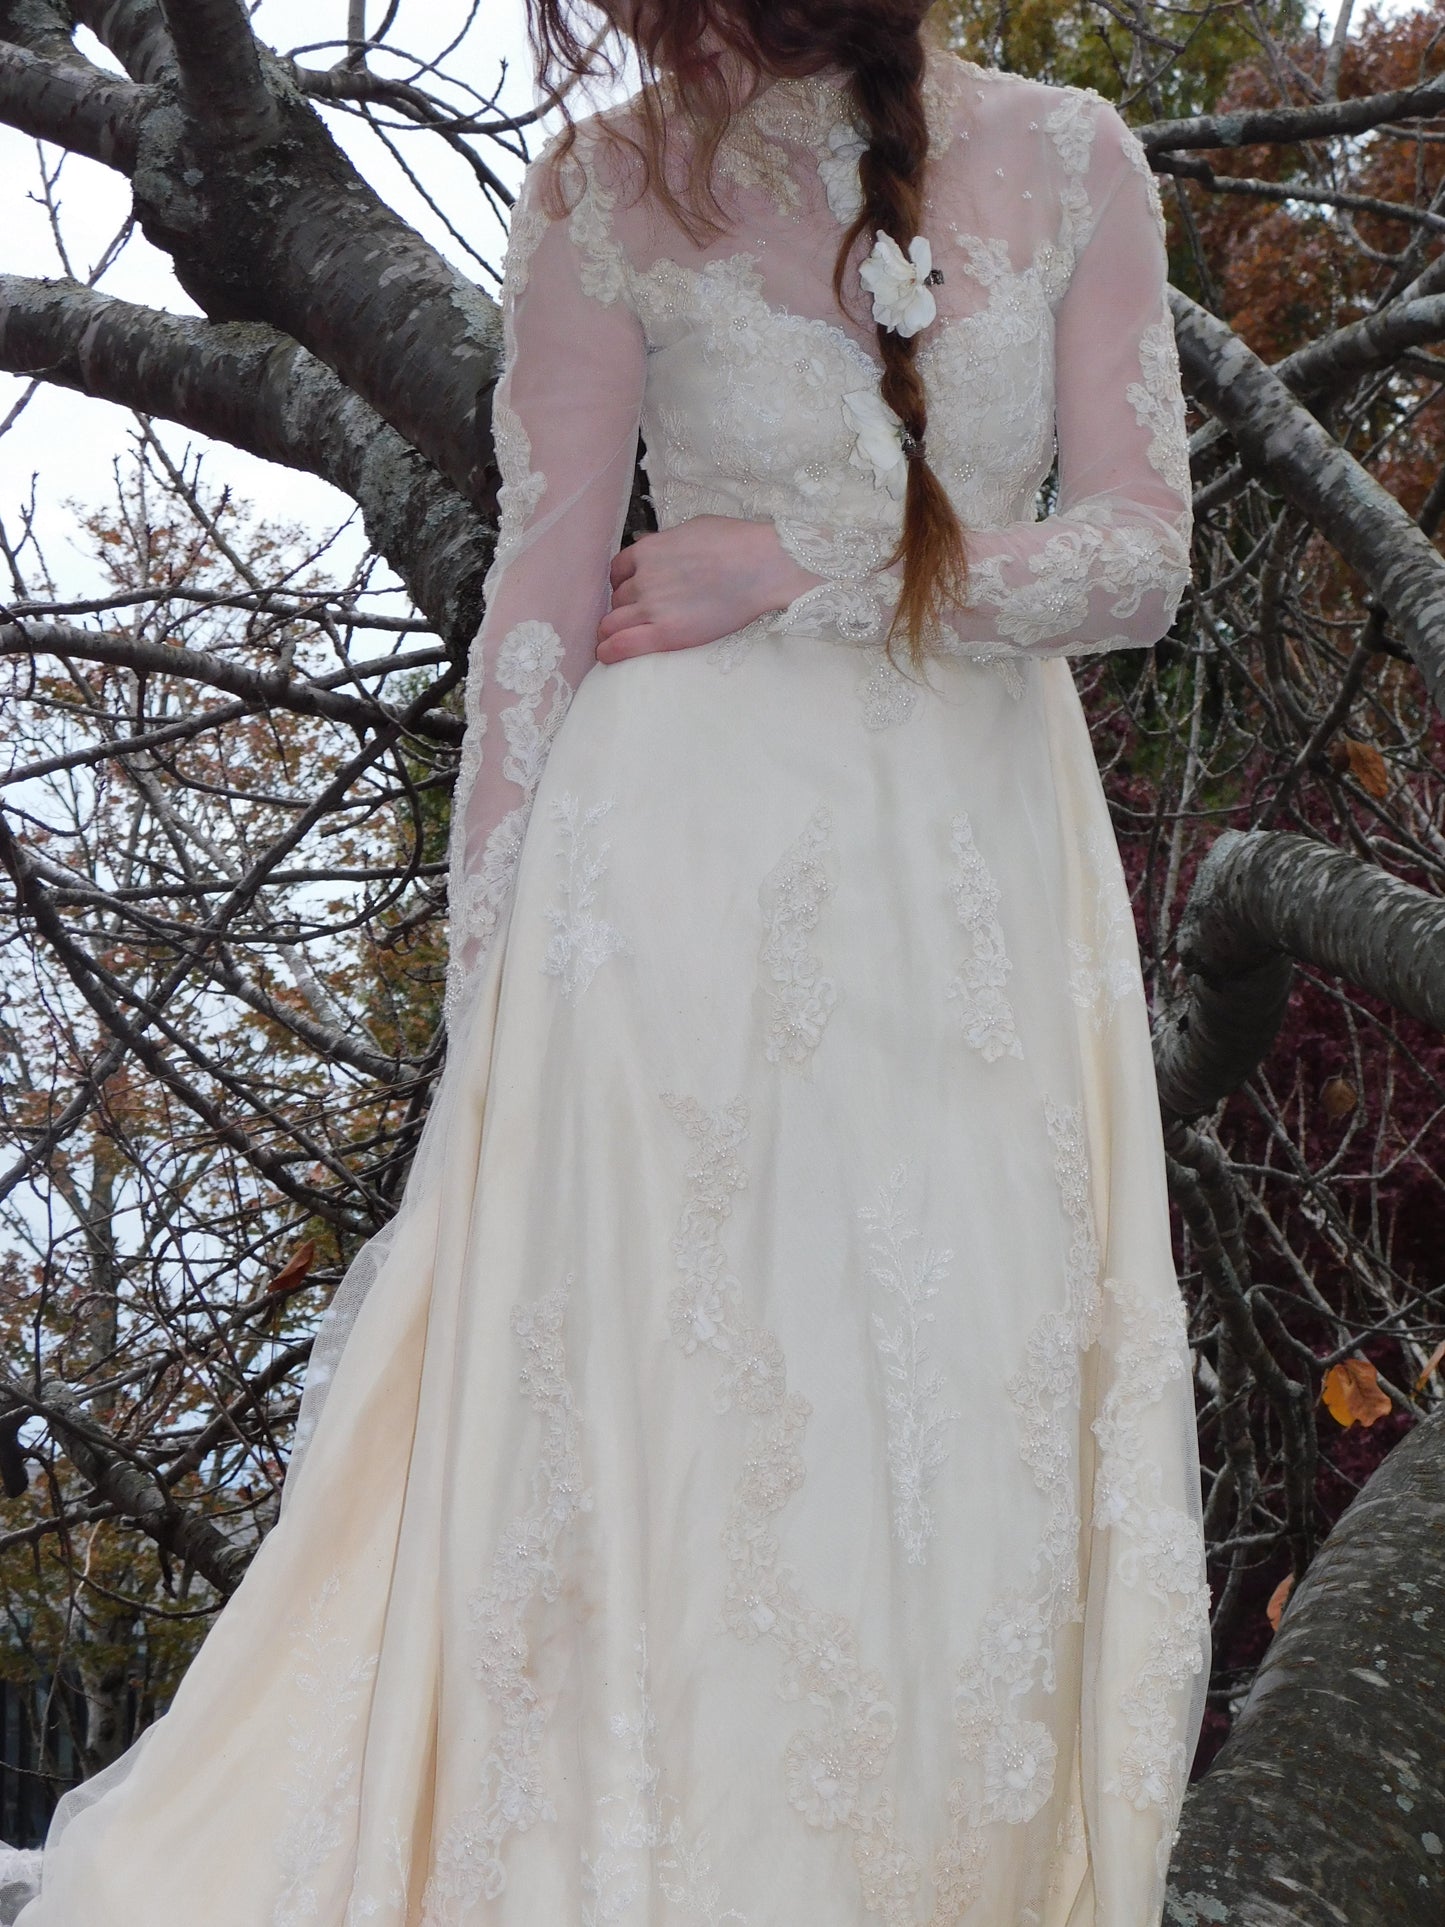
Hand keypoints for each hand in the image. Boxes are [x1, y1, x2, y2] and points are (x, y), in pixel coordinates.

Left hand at [595, 515, 820, 664]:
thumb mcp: (692, 529)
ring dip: (612, 631)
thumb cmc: (737, 543)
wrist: (762, 566)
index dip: (621, 584)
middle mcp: (644, 578)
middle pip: (615, 599)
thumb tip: (657, 548)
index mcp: (649, 550)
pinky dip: (609, 651)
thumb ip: (667, 543)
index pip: (616, 571)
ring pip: (613, 623)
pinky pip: (622, 645)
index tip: (629, 594)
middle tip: (632, 620)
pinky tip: (605, 656)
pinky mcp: (665, 633)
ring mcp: (652, 606)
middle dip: (621, 609)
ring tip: (615, 640)